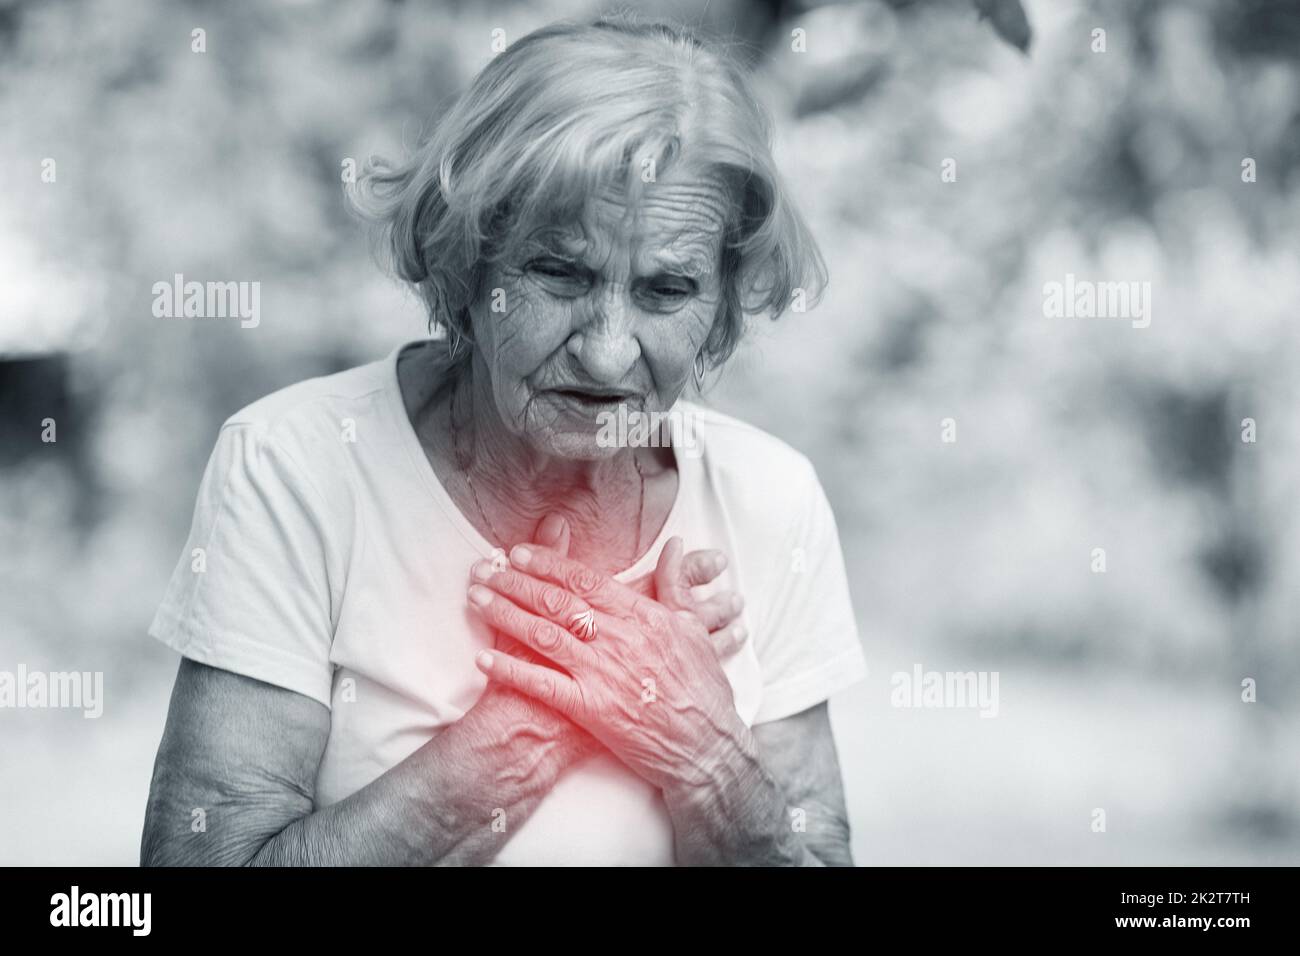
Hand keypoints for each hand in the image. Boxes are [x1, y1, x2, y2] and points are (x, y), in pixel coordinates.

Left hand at [466, 537, 751, 799]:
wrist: (706, 747)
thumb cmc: (703, 689)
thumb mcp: (694, 629)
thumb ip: (676, 585)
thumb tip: (672, 545)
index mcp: (642, 615)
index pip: (585, 579)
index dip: (547, 563)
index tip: (518, 552)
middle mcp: (618, 639)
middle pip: (556, 601)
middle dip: (514, 581)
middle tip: (483, 569)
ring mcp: (602, 674)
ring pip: (544, 635)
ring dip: (505, 614)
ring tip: (476, 599)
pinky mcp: (592, 709)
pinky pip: (543, 685)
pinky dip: (511, 670)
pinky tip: (484, 658)